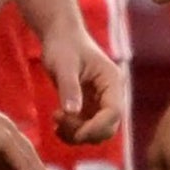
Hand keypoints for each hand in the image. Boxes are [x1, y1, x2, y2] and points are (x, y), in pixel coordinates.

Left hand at [36, 24, 123, 143]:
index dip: (96, 127)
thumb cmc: (63, 45)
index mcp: (112, 81)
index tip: (75, 132)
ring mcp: (101, 102)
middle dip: (84, 131)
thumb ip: (69, 88)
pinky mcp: (90, 107)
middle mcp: (111, 94)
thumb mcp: (64, 64)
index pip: (114, 112)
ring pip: (97, 132)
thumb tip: (72, 112)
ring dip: (76, 133)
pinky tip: (57, 125)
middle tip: (58, 119)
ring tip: (55, 118)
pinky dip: (72, 132)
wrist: (60, 36)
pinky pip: (86, 128)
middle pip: (108, 127)